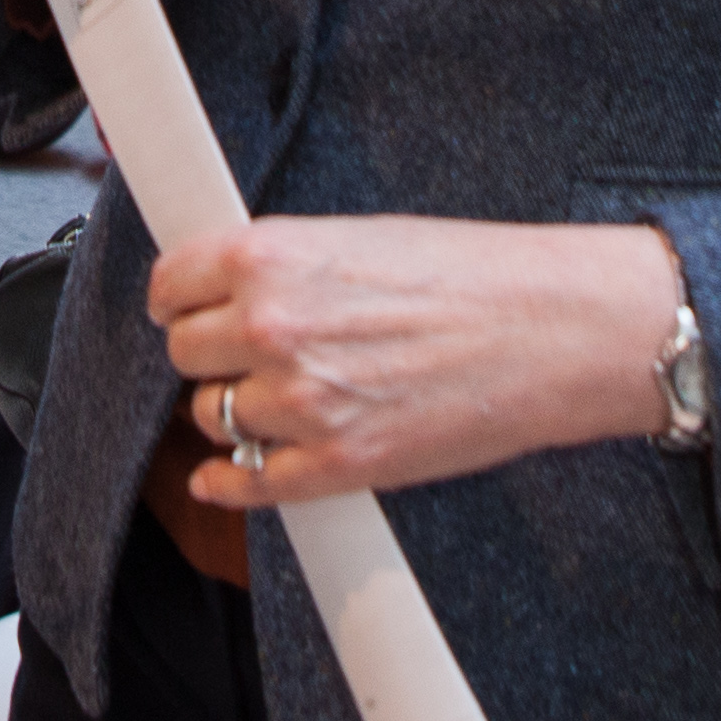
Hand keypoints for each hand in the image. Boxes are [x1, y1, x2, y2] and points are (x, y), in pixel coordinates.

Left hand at [155, 216, 689, 506]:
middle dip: (210, 353)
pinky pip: (247, 485)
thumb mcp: (356, 236)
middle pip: (183, 353)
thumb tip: (227, 287)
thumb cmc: (469, 274)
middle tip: (244, 350)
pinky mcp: (338, 466)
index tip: (188, 306)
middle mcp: (274, 328)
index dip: (180, 298)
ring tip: (277, 395)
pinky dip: (229, 483)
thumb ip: (282, 265)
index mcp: (272, 257)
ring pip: (213, 417)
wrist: (550, 329)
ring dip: (234, 409)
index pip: (170, 287)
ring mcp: (303, 403)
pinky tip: (226, 475)